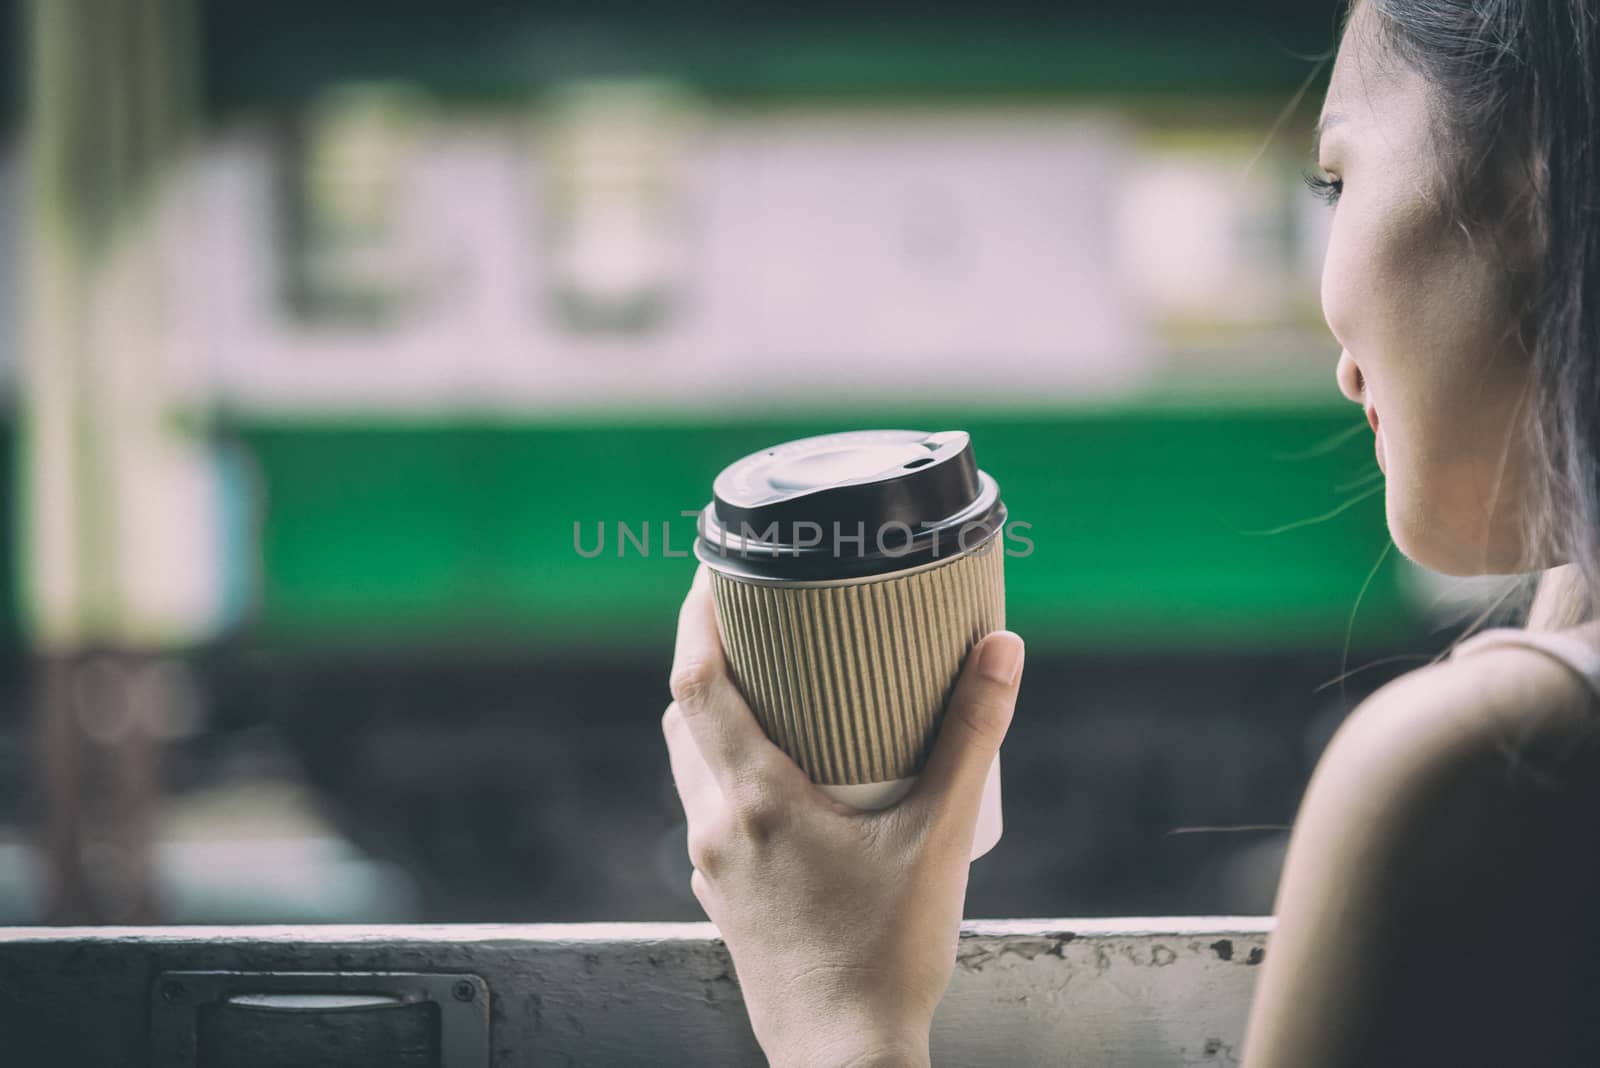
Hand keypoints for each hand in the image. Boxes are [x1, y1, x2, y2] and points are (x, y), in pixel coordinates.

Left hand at [661, 565, 1024, 1067]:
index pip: (694, 682)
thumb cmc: (887, 957)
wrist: (845, 1060)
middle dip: (711, 662)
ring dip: (719, 722)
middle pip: (686, 717)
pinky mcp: (724, 899)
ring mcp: (712, 868)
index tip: (714, 572)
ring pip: (692, 768)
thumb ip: (972, 737)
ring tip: (774, 696)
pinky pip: (710, 814)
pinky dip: (731, 776)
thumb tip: (1001, 649)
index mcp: (754, 800)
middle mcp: (717, 827)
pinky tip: (787, 783)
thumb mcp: (941, 836)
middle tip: (754, 626)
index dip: (696, 617)